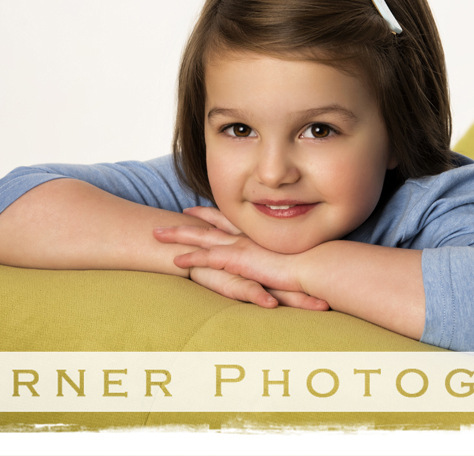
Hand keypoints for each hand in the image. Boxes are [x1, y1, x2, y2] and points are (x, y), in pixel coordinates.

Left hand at [159, 207, 328, 310]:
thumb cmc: (312, 260)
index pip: (228, 219)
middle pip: (210, 224)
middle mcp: (246, 236)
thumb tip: (284, 259)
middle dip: (188, 221)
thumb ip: (283, 254)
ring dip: (179, 236)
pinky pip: (208, 259)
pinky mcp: (238, 260)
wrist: (316, 264)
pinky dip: (191, 258)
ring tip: (157, 234)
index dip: (210, 214)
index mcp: (257, 233)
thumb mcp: (293, 254)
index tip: (194, 209)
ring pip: (202, 238)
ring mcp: (240, 246)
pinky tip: (175, 261)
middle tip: (170, 216)